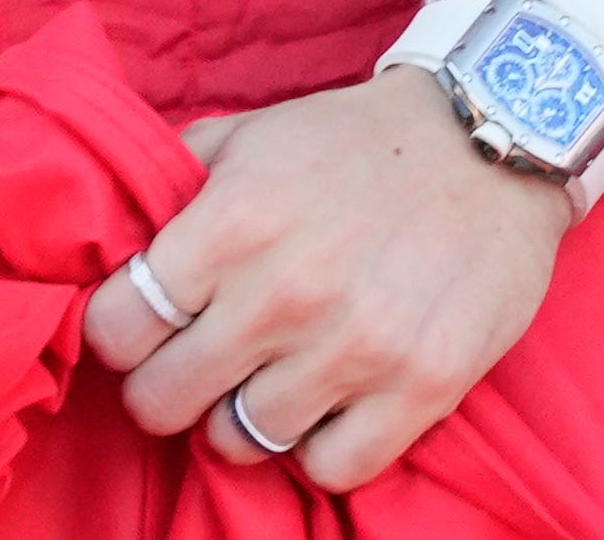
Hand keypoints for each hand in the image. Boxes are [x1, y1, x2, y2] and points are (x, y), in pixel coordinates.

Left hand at [78, 68, 574, 494]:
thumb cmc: (355, 141)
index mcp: (233, 222)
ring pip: (240, 442)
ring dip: (242, 417)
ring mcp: (357, 349)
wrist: (493, 140)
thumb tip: (110, 240)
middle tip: (194, 364)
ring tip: (265, 379)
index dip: (121, 331)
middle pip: (163, 401)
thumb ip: (174, 186)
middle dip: (167, 385)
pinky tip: (326, 403)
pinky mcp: (423, 388)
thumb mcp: (250, 135)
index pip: (117, 328)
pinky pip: (331, 469)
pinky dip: (319, 446)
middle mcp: (286, 293)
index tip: (144, 325)